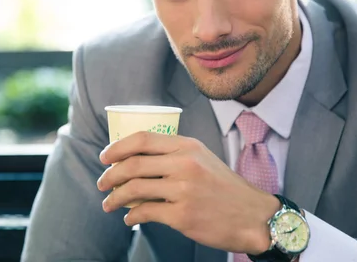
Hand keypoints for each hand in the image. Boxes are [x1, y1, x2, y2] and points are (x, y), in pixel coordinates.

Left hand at [96, 132, 280, 253]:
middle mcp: (184, 165)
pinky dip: (132, 216)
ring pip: (134, 190)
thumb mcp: (203, 159)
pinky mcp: (182, 216)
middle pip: (132, 165)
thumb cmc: (225, 188)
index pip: (142, 139)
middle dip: (110, 176)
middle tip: (102, 183)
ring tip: (109, 204)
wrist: (254, 216)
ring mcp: (183, 190)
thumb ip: (173, 155)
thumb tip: (135, 161)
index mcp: (187, 146)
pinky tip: (130, 218)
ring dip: (115, 198)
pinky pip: (145, 213)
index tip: (104, 157)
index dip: (117, 148)